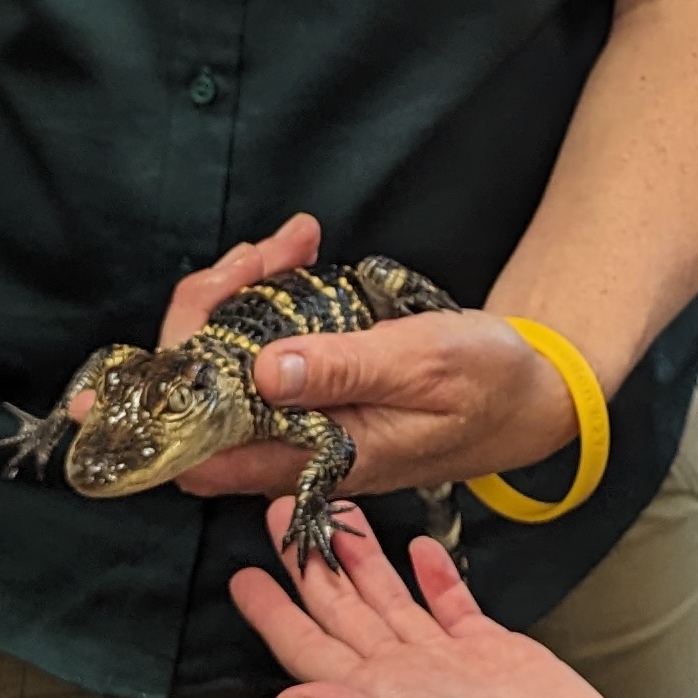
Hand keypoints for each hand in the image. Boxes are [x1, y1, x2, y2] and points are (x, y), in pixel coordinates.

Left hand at [134, 216, 577, 500]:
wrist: (529, 393)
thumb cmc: (487, 384)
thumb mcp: (424, 365)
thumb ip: (345, 372)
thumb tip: (263, 372)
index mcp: (315, 459)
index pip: (203, 450)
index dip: (168, 399)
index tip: (171, 338)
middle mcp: (292, 448)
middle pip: (201, 390)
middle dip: (211, 308)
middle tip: (265, 249)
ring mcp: (296, 419)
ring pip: (225, 359)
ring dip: (239, 291)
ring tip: (291, 239)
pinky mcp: (307, 390)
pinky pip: (258, 344)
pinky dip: (263, 293)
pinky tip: (294, 254)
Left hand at [233, 505, 675, 697]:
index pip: (308, 648)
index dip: (273, 613)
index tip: (241, 574)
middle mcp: (404, 678)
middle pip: (341, 611)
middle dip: (308, 563)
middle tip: (277, 510)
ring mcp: (448, 663)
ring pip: (390, 599)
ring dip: (362, 558)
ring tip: (338, 512)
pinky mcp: (493, 650)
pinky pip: (450, 603)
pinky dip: (432, 574)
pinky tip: (420, 544)